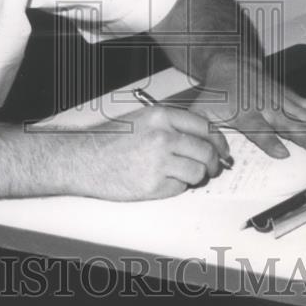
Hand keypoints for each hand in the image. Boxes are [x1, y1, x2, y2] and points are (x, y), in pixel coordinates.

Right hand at [77, 105, 231, 200]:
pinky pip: (180, 189)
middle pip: (206, 151)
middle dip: (214, 162)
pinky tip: (162, 181)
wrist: (83, 159)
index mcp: (161, 116)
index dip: (219, 140)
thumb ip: (170, 126)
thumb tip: (201, 139)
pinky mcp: (153, 185)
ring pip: (198, 172)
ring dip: (196, 176)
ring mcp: (159, 162)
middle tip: (213, 167)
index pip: (205, 127)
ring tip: (183, 175)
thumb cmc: (108, 140)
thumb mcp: (141, 119)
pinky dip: (177, 187)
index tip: (222, 149)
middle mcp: (163, 137)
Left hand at [196, 52, 305, 158]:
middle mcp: (266, 105)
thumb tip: (216, 157)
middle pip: (288, 122)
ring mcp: (282, 99)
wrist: (229, 63)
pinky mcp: (293, 96)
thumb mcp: (203, 113)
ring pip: (305, 114)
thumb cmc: (217, 94)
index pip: (258, 128)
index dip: (269, 140)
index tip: (282, 153)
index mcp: (243, 113)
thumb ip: (207, 135)